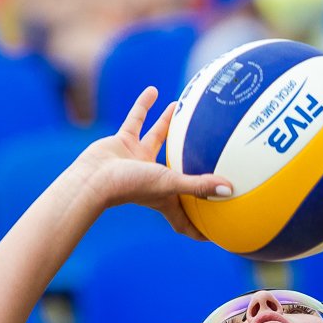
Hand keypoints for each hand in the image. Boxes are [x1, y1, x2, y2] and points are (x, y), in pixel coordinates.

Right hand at [75, 87, 231, 238]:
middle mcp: (152, 178)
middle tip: (208, 153)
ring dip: (167, 122)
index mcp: (164, 196)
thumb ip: (199, 185)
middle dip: (189, 166)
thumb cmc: (130, 187)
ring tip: (180, 106)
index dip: (197, 227)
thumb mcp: (170, 184)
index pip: (183, 219)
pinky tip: (154, 90)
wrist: (93, 178)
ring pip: (156, 137)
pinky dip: (143, 105)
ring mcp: (136, 158)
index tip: (213, 232)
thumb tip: (229, 189)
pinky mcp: (122, 142)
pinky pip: (136, 119)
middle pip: (175, 172)